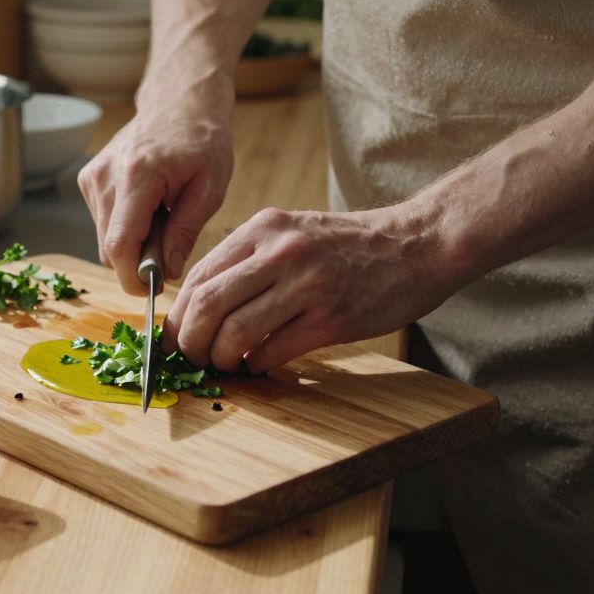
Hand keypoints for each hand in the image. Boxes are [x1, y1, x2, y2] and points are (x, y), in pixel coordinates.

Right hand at [78, 94, 233, 292]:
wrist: (179, 102)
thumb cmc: (201, 140)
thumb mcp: (210, 189)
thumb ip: (185, 233)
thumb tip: (167, 272)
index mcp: (137, 176)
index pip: (120, 245)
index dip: (133, 276)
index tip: (154, 288)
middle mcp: (105, 177)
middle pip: (109, 248)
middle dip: (139, 260)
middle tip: (172, 245)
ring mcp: (92, 178)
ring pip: (105, 239)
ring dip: (133, 242)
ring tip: (163, 218)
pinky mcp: (88, 180)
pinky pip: (104, 223)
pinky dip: (126, 226)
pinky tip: (148, 207)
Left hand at [162, 205, 456, 371]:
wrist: (417, 244)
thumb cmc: (349, 245)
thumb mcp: (293, 231)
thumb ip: (250, 258)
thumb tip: (203, 304)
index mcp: (264, 228)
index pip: (199, 275)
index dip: (180, 313)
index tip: (175, 336)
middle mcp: (280, 252)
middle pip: (208, 305)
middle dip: (190, 341)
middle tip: (192, 358)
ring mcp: (306, 285)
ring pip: (236, 333)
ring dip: (222, 358)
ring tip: (226, 364)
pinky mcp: (331, 318)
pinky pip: (274, 351)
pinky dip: (256, 365)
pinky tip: (258, 364)